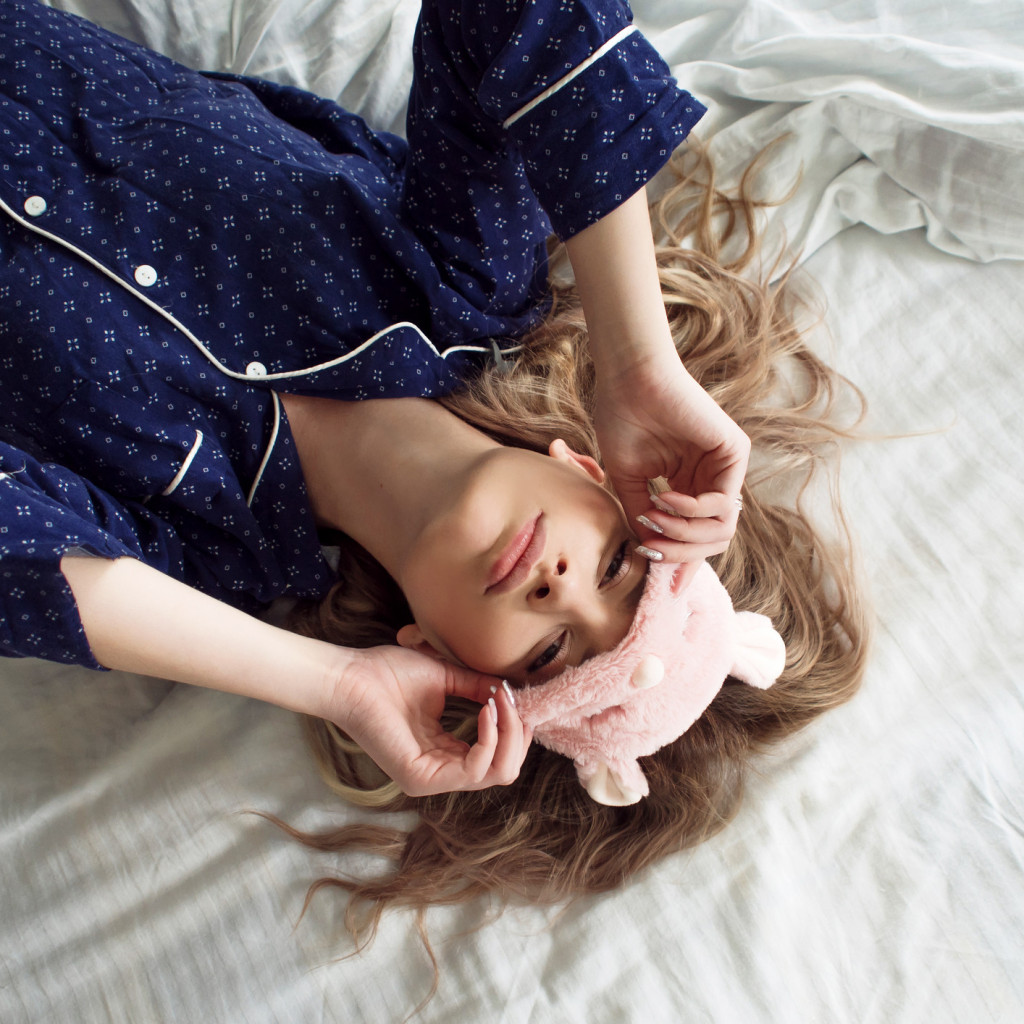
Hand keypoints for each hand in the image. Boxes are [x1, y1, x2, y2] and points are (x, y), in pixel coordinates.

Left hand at [327, 645, 532, 797]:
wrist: (352, 675)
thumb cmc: (388, 674)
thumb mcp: (445, 678)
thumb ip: (476, 688)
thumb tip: (511, 690)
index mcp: (446, 753)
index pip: (498, 757)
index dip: (514, 728)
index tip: (514, 694)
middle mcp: (441, 771)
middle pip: (505, 770)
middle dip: (518, 733)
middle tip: (511, 700)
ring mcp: (431, 779)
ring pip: (497, 773)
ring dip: (508, 733)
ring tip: (499, 702)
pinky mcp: (421, 778)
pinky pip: (473, 769)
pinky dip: (489, 738)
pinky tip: (485, 711)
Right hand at [594, 349, 749, 563]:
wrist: (628, 383)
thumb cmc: (622, 422)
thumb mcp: (627, 484)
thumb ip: (642, 519)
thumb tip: (652, 559)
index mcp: (688, 485)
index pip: (698, 538)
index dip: (682, 563)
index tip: (665, 585)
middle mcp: (711, 479)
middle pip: (713, 541)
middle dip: (680, 552)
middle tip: (651, 546)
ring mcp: (725, 467)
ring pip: (722, 531)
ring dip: (684, 534)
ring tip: (654, 516)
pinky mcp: (734, 453)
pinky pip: (724, 505)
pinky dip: (693, 511)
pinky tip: (667, 497)